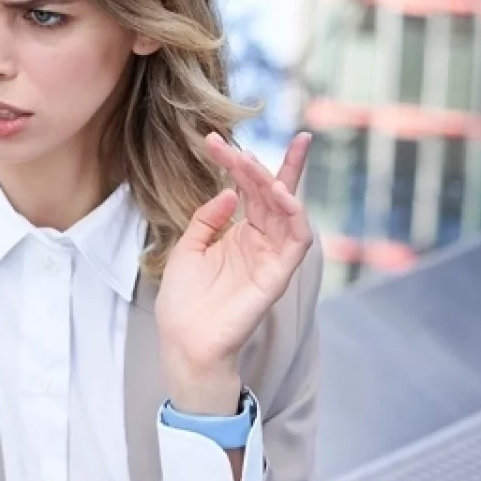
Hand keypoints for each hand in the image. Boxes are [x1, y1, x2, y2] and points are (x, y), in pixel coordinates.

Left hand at [155, 132, 313, 414]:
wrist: (183, 341)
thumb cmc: (184, 301)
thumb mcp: (188, 248)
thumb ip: (207, 218)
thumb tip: (230, 190)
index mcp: (240, 234)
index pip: (251, 191)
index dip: (241, 163)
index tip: (215, 139)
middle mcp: (260, 242)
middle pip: (274, 194)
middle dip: (263, 165)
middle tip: (236, 146)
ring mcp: (271, 257)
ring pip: (287, 211)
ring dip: (276, 183)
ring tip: (255, 165)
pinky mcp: (278, 275)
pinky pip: (296, 240)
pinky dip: (294, 214)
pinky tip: (280, 193)